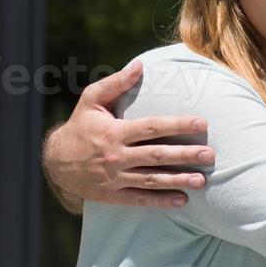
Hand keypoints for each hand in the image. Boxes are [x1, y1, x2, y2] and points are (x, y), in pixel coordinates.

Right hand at [42, 60, 216, 209]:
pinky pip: (140, 199)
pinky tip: (181, 200)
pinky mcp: (114, 195)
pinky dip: (161, 201)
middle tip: (209, 155)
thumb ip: (116, 83)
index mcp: (115, 132)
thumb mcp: (91, 100)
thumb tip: (140, 65)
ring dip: (177, 180)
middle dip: (184, 155)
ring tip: (201, 180)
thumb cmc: (81, 125)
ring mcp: (115, 178)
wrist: (55, 161)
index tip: (202, 123)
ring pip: (151, 180)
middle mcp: (117, 156)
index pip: (152, 127)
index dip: (178, 125)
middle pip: (156, 156)